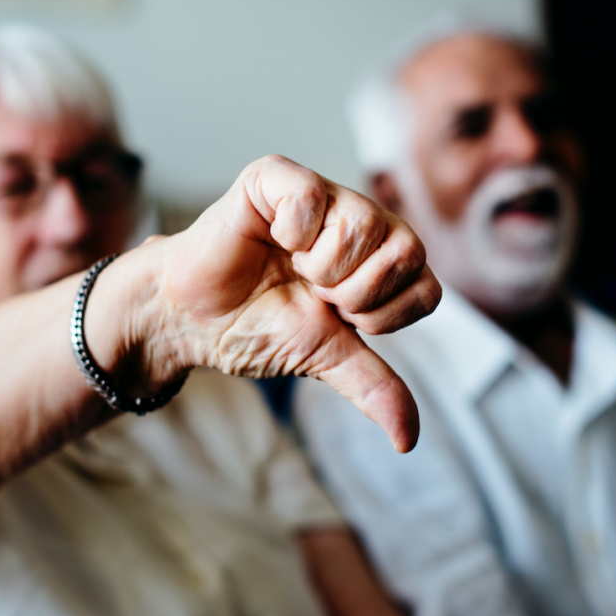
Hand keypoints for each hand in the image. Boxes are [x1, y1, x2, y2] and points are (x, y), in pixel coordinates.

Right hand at [157, 155, 439, 451]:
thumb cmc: (255, 326)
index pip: (425, 285)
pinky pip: (312, 199)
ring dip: (320, 266)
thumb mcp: (324, 357)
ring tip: (289, 267)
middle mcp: (360, 218)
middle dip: (353, 293)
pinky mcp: (277, 176)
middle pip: (407, 250)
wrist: (190, 320)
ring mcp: (322, 193)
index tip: (336, 317)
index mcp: (379, 258)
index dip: (380, 315)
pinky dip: (289, 232)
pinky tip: (270, 238)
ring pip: (363, 224)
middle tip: (312, 292)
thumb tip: (407, 439)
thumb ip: (372, 386)